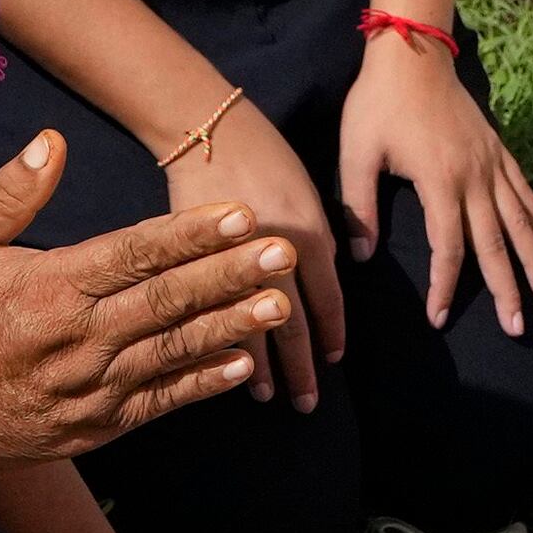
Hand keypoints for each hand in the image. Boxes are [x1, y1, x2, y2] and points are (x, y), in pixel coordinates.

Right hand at [0, 135, 295, 465]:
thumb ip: (12, 192)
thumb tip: (55, 140)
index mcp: (53, 285)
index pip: (137, 252)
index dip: (193, 233)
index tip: (241, 215)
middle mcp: (82, 336)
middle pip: (170, 299)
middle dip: (232, 274)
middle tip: (284, 254)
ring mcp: (93, 385)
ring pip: (175, 350)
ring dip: (232, 326)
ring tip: (281, 305)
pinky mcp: (97, 424)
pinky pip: (161, 402)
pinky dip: (202, 384)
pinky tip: (243, 366)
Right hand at [160, 95, 344, 405]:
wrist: (206, 128)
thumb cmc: (265, 155)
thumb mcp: (306, 194)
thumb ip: (320, 241)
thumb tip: (326, 286)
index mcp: (308, 235)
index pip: (328, 301)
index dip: (332, 335)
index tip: (335, 362)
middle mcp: (275, 253)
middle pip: (293, 324)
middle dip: (303, 368)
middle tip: (309, 404)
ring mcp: (233, 258)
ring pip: (251, 326)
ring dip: (262, 366)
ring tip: (268, 396)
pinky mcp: (196, 258)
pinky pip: (211, 310)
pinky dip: (221, 339)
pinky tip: (223, 363)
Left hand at [338, 25, 532, 337]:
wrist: (412, 52)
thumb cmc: (377, 102)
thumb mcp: (357, 153)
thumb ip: (358, 205)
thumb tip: (360, 256)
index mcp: (440, 182)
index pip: (449, 248)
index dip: (445, 287)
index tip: (438, 319)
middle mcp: (474, 177)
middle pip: (495, 244)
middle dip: (506, 290)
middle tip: (517, 328)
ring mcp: (491, 162)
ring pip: (517, 221)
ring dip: (532, 260)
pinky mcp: (496, 148)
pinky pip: (521, 189)